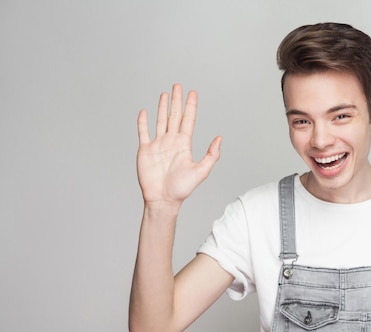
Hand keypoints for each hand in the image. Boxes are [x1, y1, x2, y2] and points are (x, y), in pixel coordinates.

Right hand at [136, 84, 220, 206]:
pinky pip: (143, 133)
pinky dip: (142, 122)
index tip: (193, 93)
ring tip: (165, 94)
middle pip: (174, 116)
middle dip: (177, 101)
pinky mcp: (145, 150)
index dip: (191, 106)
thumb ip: (211, 155)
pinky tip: (144, 112)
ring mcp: (158, 145)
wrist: (162, 199)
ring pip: (160, 121)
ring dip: (162, 107)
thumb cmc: (181, 189)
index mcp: (184, 144)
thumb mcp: (201, 171)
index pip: (188, 120)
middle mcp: (171, 141)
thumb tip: (220, 138)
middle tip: (178, 85)